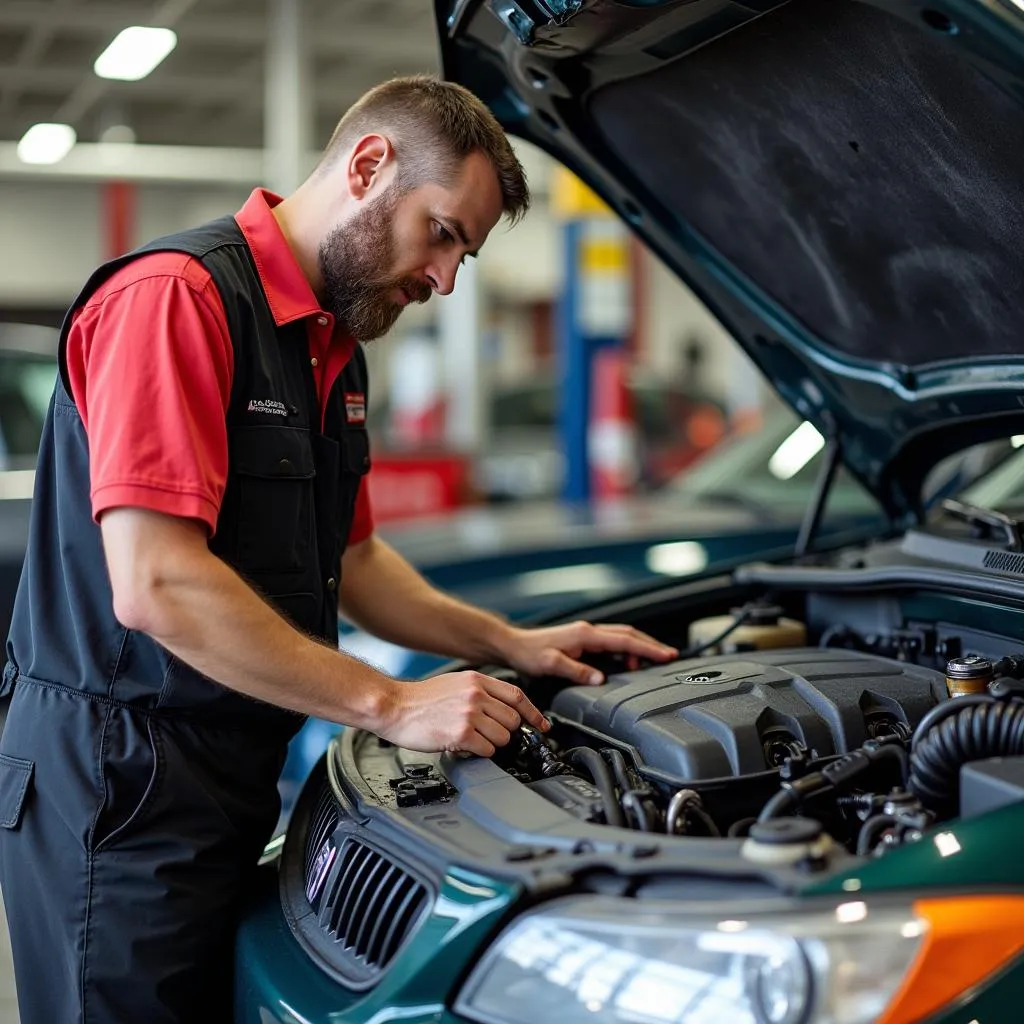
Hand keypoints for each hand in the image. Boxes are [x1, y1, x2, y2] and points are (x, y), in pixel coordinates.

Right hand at [377, 671, 548, 756]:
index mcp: (477, 680)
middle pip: (513, 720)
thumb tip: (504, 709)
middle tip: (489, 735)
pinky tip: (466, 746)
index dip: (533, 713)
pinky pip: (487, 750)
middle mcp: (476, 694)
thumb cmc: (421, 699)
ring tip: (473, 740)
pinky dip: (480, 752)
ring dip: (492, 744)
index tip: (542, 725)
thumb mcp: (456, 683)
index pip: (517, 696)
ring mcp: (470, 713)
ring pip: (503, 737)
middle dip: (506, 732)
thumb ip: (481, 692)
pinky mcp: (461, 733)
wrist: (394, 706)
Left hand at [497, 621, 677, 685]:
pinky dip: (626, 651)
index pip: (624, 640)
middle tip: (670, 656)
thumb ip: (577, 671)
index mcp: (586, 634)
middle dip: (651, 645)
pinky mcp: (584, 641)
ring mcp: (587, 635)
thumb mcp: (551, 664)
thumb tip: (601, 679)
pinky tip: (628, 663)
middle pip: (629, 635)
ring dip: (639, 648)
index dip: (647, 648)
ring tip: (653, 662)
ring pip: (622, 638)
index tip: (666, 654)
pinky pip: (612, 644)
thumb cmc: (529, 653)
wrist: (514, 645)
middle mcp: (589, 631)